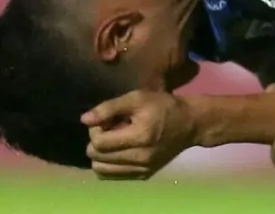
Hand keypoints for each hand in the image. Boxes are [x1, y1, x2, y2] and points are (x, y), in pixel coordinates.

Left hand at [82, 90, 196, 179]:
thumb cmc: (163, 106)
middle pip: (97, 158)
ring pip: (101, 170)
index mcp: (140, 137)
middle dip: (97, 142)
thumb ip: (109, 108)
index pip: (99, 143)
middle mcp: (140, 158)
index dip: (95, 130)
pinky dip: (109, 164)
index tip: (105, 120)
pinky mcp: (144, 175)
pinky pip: (113, 176)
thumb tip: (84, 120)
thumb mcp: (137, 98)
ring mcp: (142, 170)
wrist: (190, 123)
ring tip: (114, 141)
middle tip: (110, 128)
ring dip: (101, 155)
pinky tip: (119, 150)